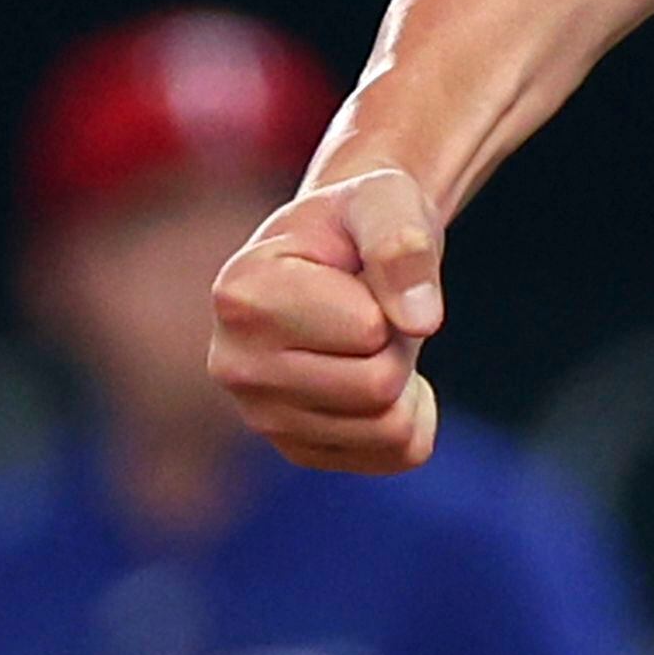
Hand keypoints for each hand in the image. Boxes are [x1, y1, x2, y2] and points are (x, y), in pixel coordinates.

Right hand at [208, 167, 445, 472]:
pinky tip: (373, 373)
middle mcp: (233, 366)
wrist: (342, 254)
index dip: (387, 294)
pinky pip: (397, 454)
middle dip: (398, 340)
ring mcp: (261, 417)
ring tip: (365, 336)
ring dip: (404, 375)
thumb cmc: (360, 220)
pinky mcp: (300, 450)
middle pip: (377, 386)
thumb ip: (402, 243)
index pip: (368, 330)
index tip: (354, 271)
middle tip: (370, 306)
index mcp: (240, 296)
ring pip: (390, 428)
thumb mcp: (385, 200)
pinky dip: (411, 412)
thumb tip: (420, 322)